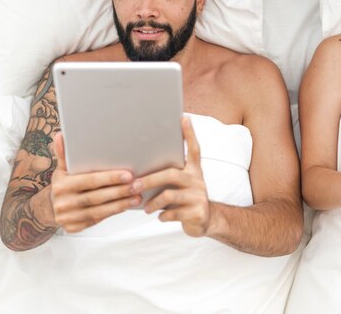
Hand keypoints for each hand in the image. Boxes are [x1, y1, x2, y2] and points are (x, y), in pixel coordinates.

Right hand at [50, 132, 140, 232]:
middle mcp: (63, 202)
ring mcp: (68, 217)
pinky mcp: (74, 228)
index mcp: (61, 185)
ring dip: (121, 204)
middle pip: (97, 197)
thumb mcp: (62, 168)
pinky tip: (126, 205)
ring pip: (99, 210)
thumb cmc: (64, 183)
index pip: (90, 181)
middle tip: (138, 185)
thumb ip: (65, 154)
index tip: (128, 175)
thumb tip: (61, 134)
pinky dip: (113, 212)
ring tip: (137, 196)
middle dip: (120, 191)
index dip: (109, 178)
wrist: (49, 208)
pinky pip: (97, 219)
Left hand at [133, 116, 209, 236]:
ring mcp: (199, 196)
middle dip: (150, 180)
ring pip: (170, 195)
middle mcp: (197, 180)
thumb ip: (169, 176)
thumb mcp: (182, 184)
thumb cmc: (186, 199)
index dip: (189, 134)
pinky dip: (163, 215)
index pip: (194, 149)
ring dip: (153, 202)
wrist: (205, 221)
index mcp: (194, 170)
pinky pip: (173, 213)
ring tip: (145, 207)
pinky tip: (159, 216)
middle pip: (172, 174)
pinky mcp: (198, 212)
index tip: (184, 118)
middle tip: (134, 185)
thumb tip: (139, 172)